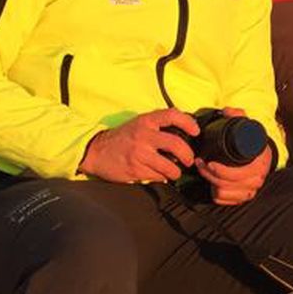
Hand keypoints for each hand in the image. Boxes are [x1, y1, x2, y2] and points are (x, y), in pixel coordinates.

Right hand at [78, 108, 198, 183]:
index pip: (172, 115)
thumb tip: (184, 131)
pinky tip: (159, 175)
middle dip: (188, 155)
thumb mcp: (139, 124)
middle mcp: (144, 136)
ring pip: (169, 166)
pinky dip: (162, 177)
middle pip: (176, 144)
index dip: (188, 122)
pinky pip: (157, 177)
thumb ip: (158, 125)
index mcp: (146, 121)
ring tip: (175, 172)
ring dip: (176, 172)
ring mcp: (140, 154)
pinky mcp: (136, 170)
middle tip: (189, 160)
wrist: (97, 151)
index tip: (196, 132)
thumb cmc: (122, 137)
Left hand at [194, 108, 271, 204]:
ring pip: (224, 192)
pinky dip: (215, 193)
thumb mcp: (248, 126)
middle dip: (210, 174)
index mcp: (260, 163)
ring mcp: (249, 191)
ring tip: (203, 170)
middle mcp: (257, 179)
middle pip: (228, 184)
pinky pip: (223, 200)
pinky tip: (212, 182)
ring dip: (210, 182)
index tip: (209, 161)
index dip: (221, 170)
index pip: (239, 173)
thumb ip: (238, 115)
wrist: (261, 156)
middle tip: (200, 163)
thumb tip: (227, 111)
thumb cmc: (252, 142)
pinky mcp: (241, 198)